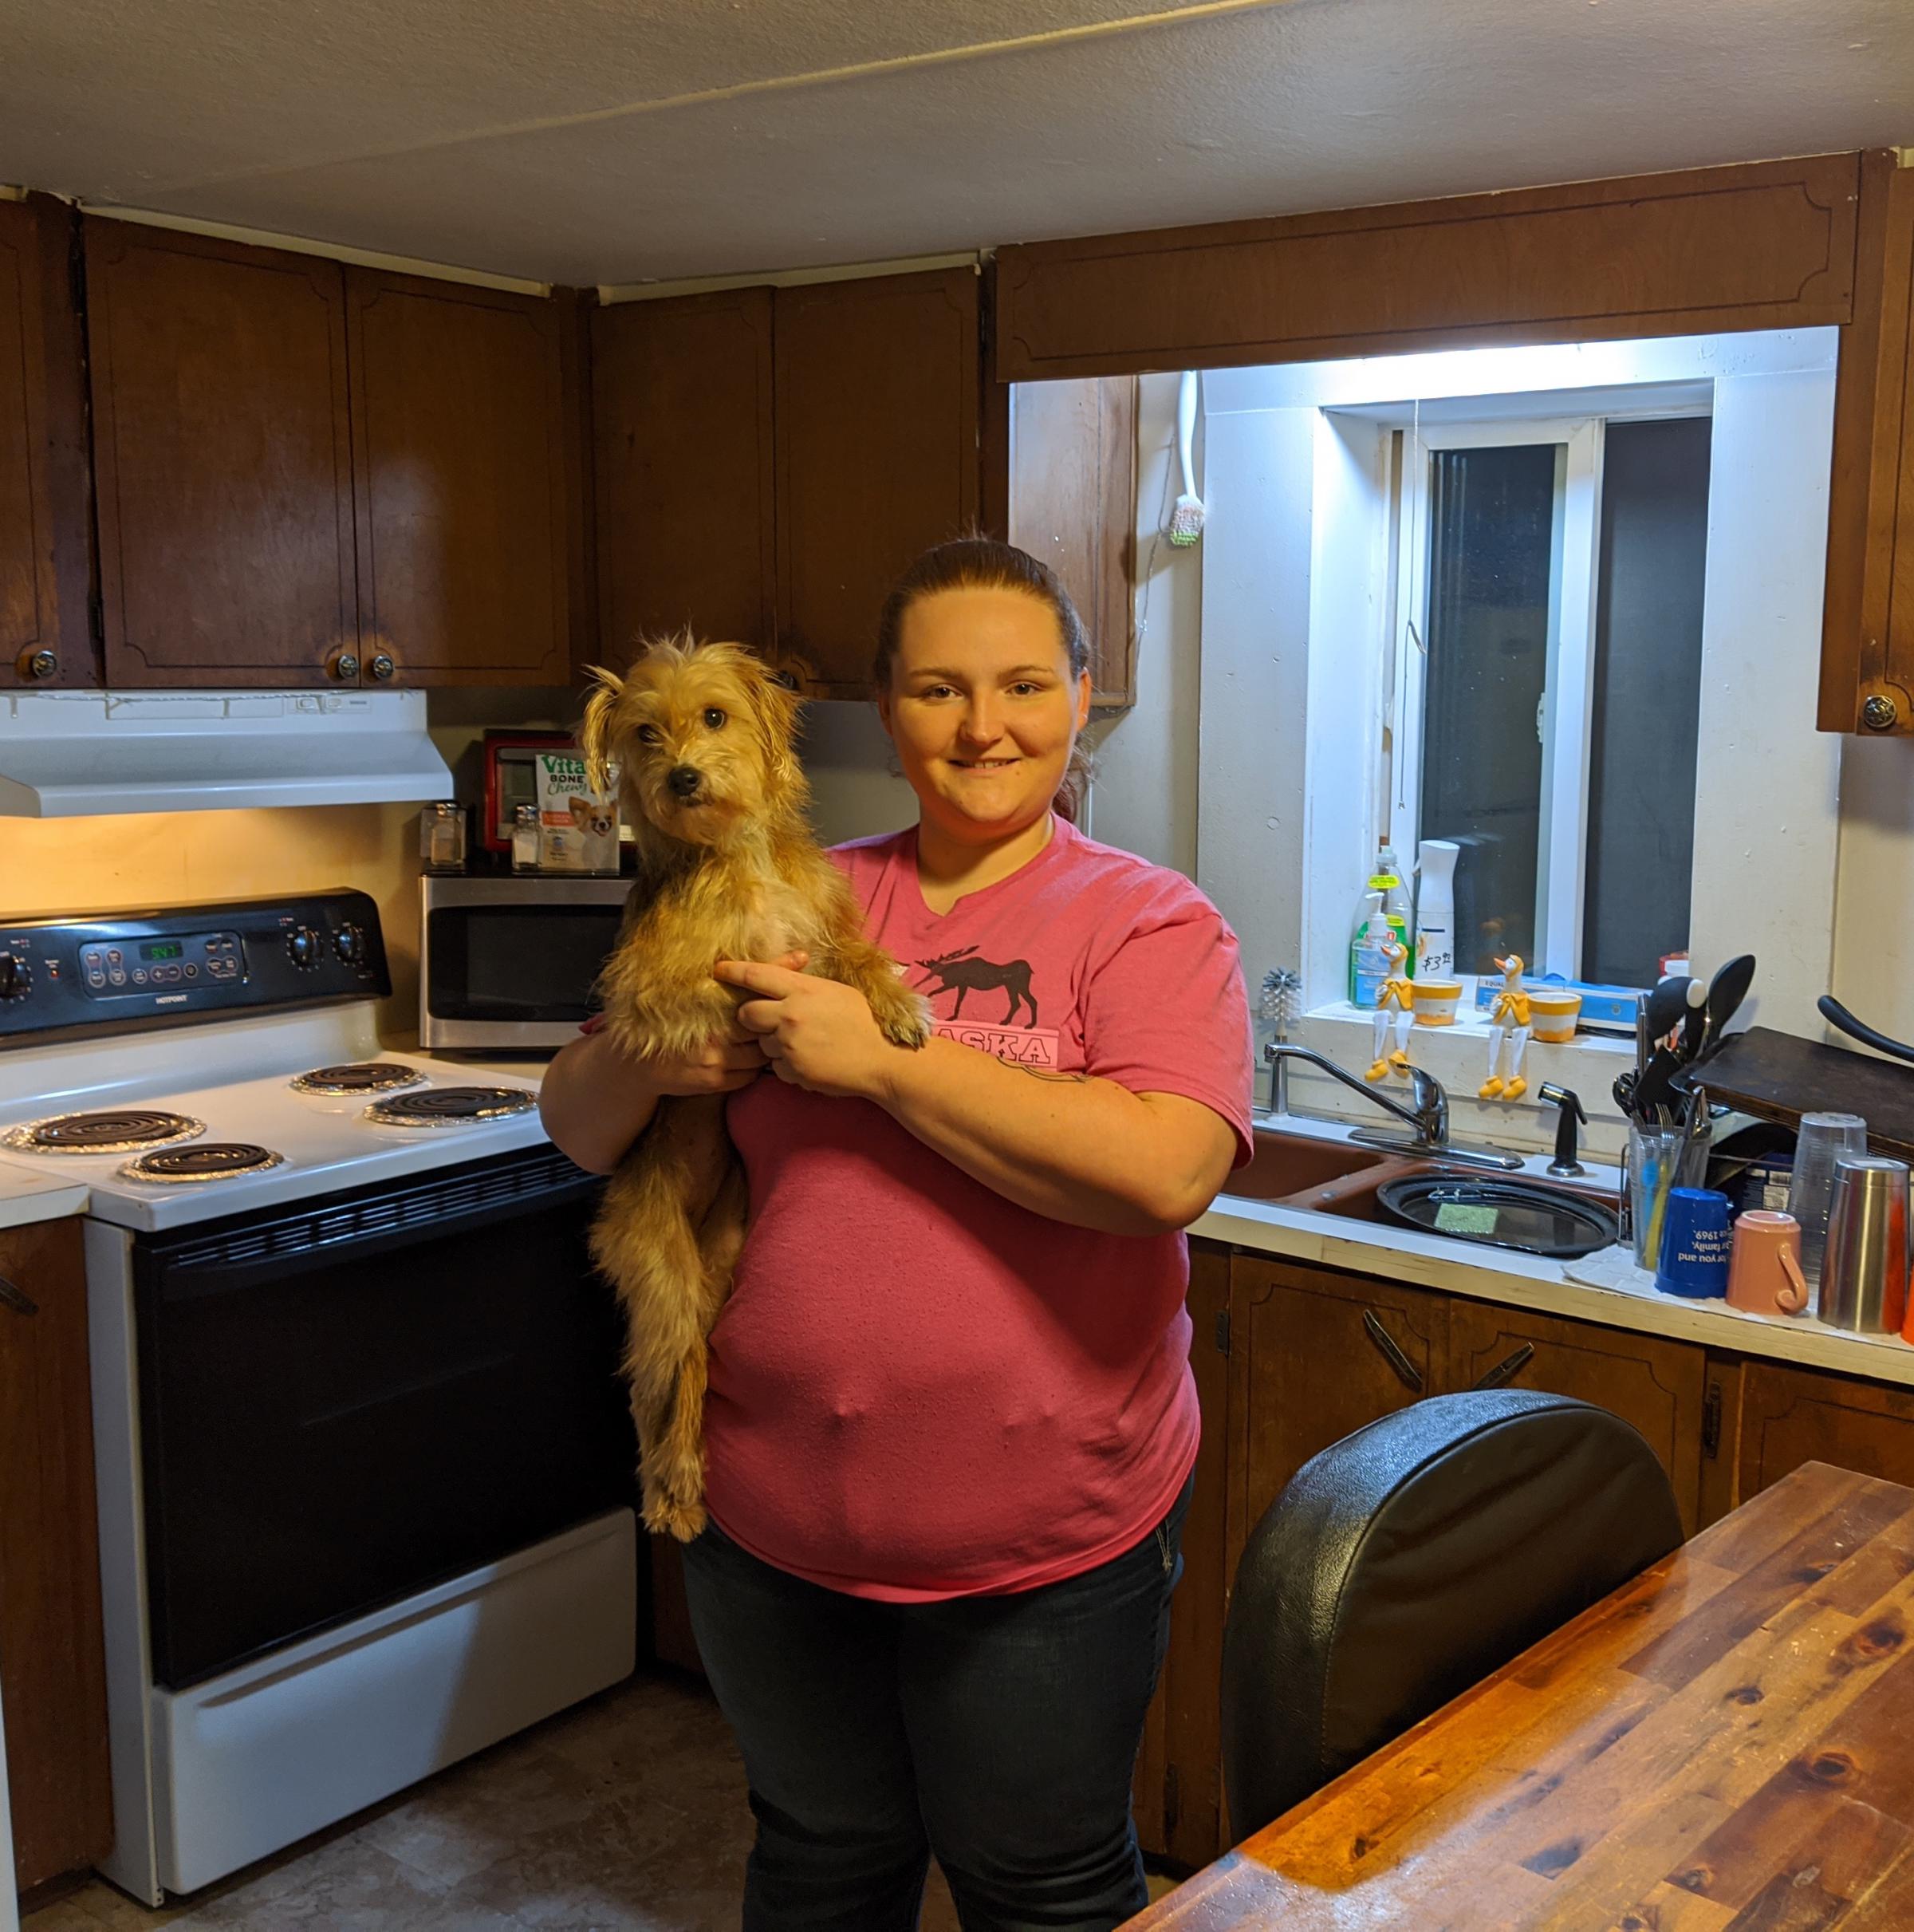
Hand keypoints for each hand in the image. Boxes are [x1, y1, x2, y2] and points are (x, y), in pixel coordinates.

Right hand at [630, 950, 810, 1097]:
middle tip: (789, 1014)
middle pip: (765, 1024)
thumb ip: (724, 984)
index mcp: (710, 1006)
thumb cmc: (670, 1026)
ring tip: (769, 1040)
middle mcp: (715, 1032)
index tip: (801, 956)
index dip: (779, 973)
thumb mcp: (693, 998)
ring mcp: (715, 1060)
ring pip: (762, 1055)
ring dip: (768, 1048)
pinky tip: (749, 1060)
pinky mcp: (714, 1082)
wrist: (639, 1064)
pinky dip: (754, 1069)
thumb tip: (753, 962)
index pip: (754, 987)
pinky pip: (749, 1076)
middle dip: (778, 1021)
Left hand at [714, 958, 899, 1099]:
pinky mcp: (793, 1070)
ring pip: (762, 1043)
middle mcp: (791, 1014)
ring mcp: (790, 1044)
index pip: (756, 975)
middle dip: (751, 1018)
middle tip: (769, 1021)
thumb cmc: (864, 1021)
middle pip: (746, 1014)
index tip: (717, 969)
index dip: (732, 971)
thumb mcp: (836, 992)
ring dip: (774, 1045)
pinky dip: (789, 1066)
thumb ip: (805, 986)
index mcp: (803, 989)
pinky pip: (777, 1067)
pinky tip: (812, 1061)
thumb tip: (784, 980)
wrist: (883, 1058)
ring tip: (805, 1044)